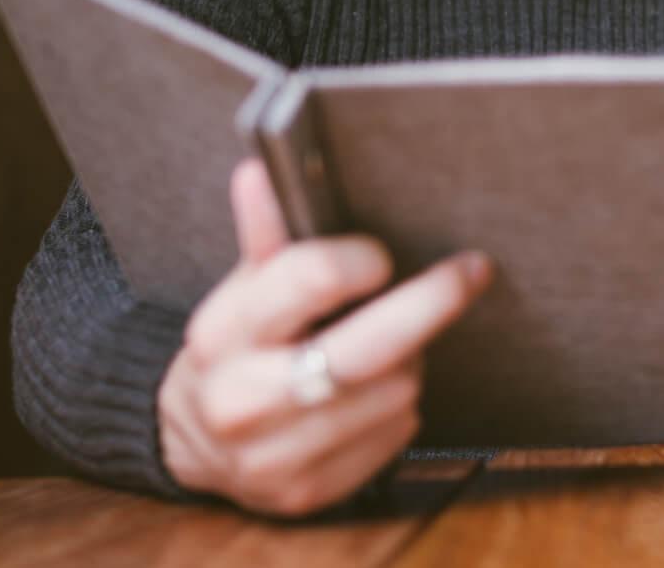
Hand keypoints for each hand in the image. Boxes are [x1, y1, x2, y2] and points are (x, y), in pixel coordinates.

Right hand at [159, 160, 493, 516]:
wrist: (192, 439)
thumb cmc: (238, 345)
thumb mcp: (244, 286)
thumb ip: (266, 232)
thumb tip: (260, 171)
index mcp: (224, 332)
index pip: (311, 278)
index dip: (361, 260)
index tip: (383, 254)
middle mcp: (242, 398)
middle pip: (366, 348)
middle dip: (430, 303)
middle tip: (471, 271)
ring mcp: (274, 455)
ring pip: (393, 390)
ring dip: (410, 359)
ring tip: (392, 343)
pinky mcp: (307, 492)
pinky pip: (396, 435)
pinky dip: (401, 406)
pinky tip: (378, 391)